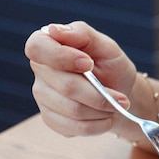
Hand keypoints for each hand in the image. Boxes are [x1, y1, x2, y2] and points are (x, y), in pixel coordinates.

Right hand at [24, 22, 135, 136]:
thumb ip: (83, 34)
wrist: (120, 94)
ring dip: (101, 111)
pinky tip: (106, 119)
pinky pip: (74, 128)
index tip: (89, 64)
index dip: (62, 58)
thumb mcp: (106, 46)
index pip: (37, 48)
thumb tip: (55, 30)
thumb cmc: (112, 67)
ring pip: (73, 110)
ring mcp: (43, 97)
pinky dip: (97, 126)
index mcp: (48, 46)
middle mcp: (40, 71)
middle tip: (121, 98)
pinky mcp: (51, 119)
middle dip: (99, 94)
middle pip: (66, 86)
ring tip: (115, 107)